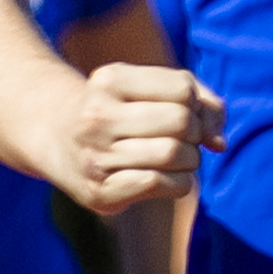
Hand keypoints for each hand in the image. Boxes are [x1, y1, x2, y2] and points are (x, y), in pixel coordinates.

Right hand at [47, 62, 226, 214]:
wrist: (53, 137)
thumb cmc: (117, 109)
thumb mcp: (146, 87)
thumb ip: (197, 99)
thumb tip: (219, 142)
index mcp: (109, 80)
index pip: (183, 89)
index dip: (196, 104)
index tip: (183, 114)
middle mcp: (97, 116)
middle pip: (182, 122)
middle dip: (195, 134)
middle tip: (183, 140)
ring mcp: (94, 156)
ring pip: (176, 155)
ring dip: (191, 161)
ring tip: (178, 160)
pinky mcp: (98, 193)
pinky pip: (162, 184)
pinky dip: (178, 184)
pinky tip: (167, 179)